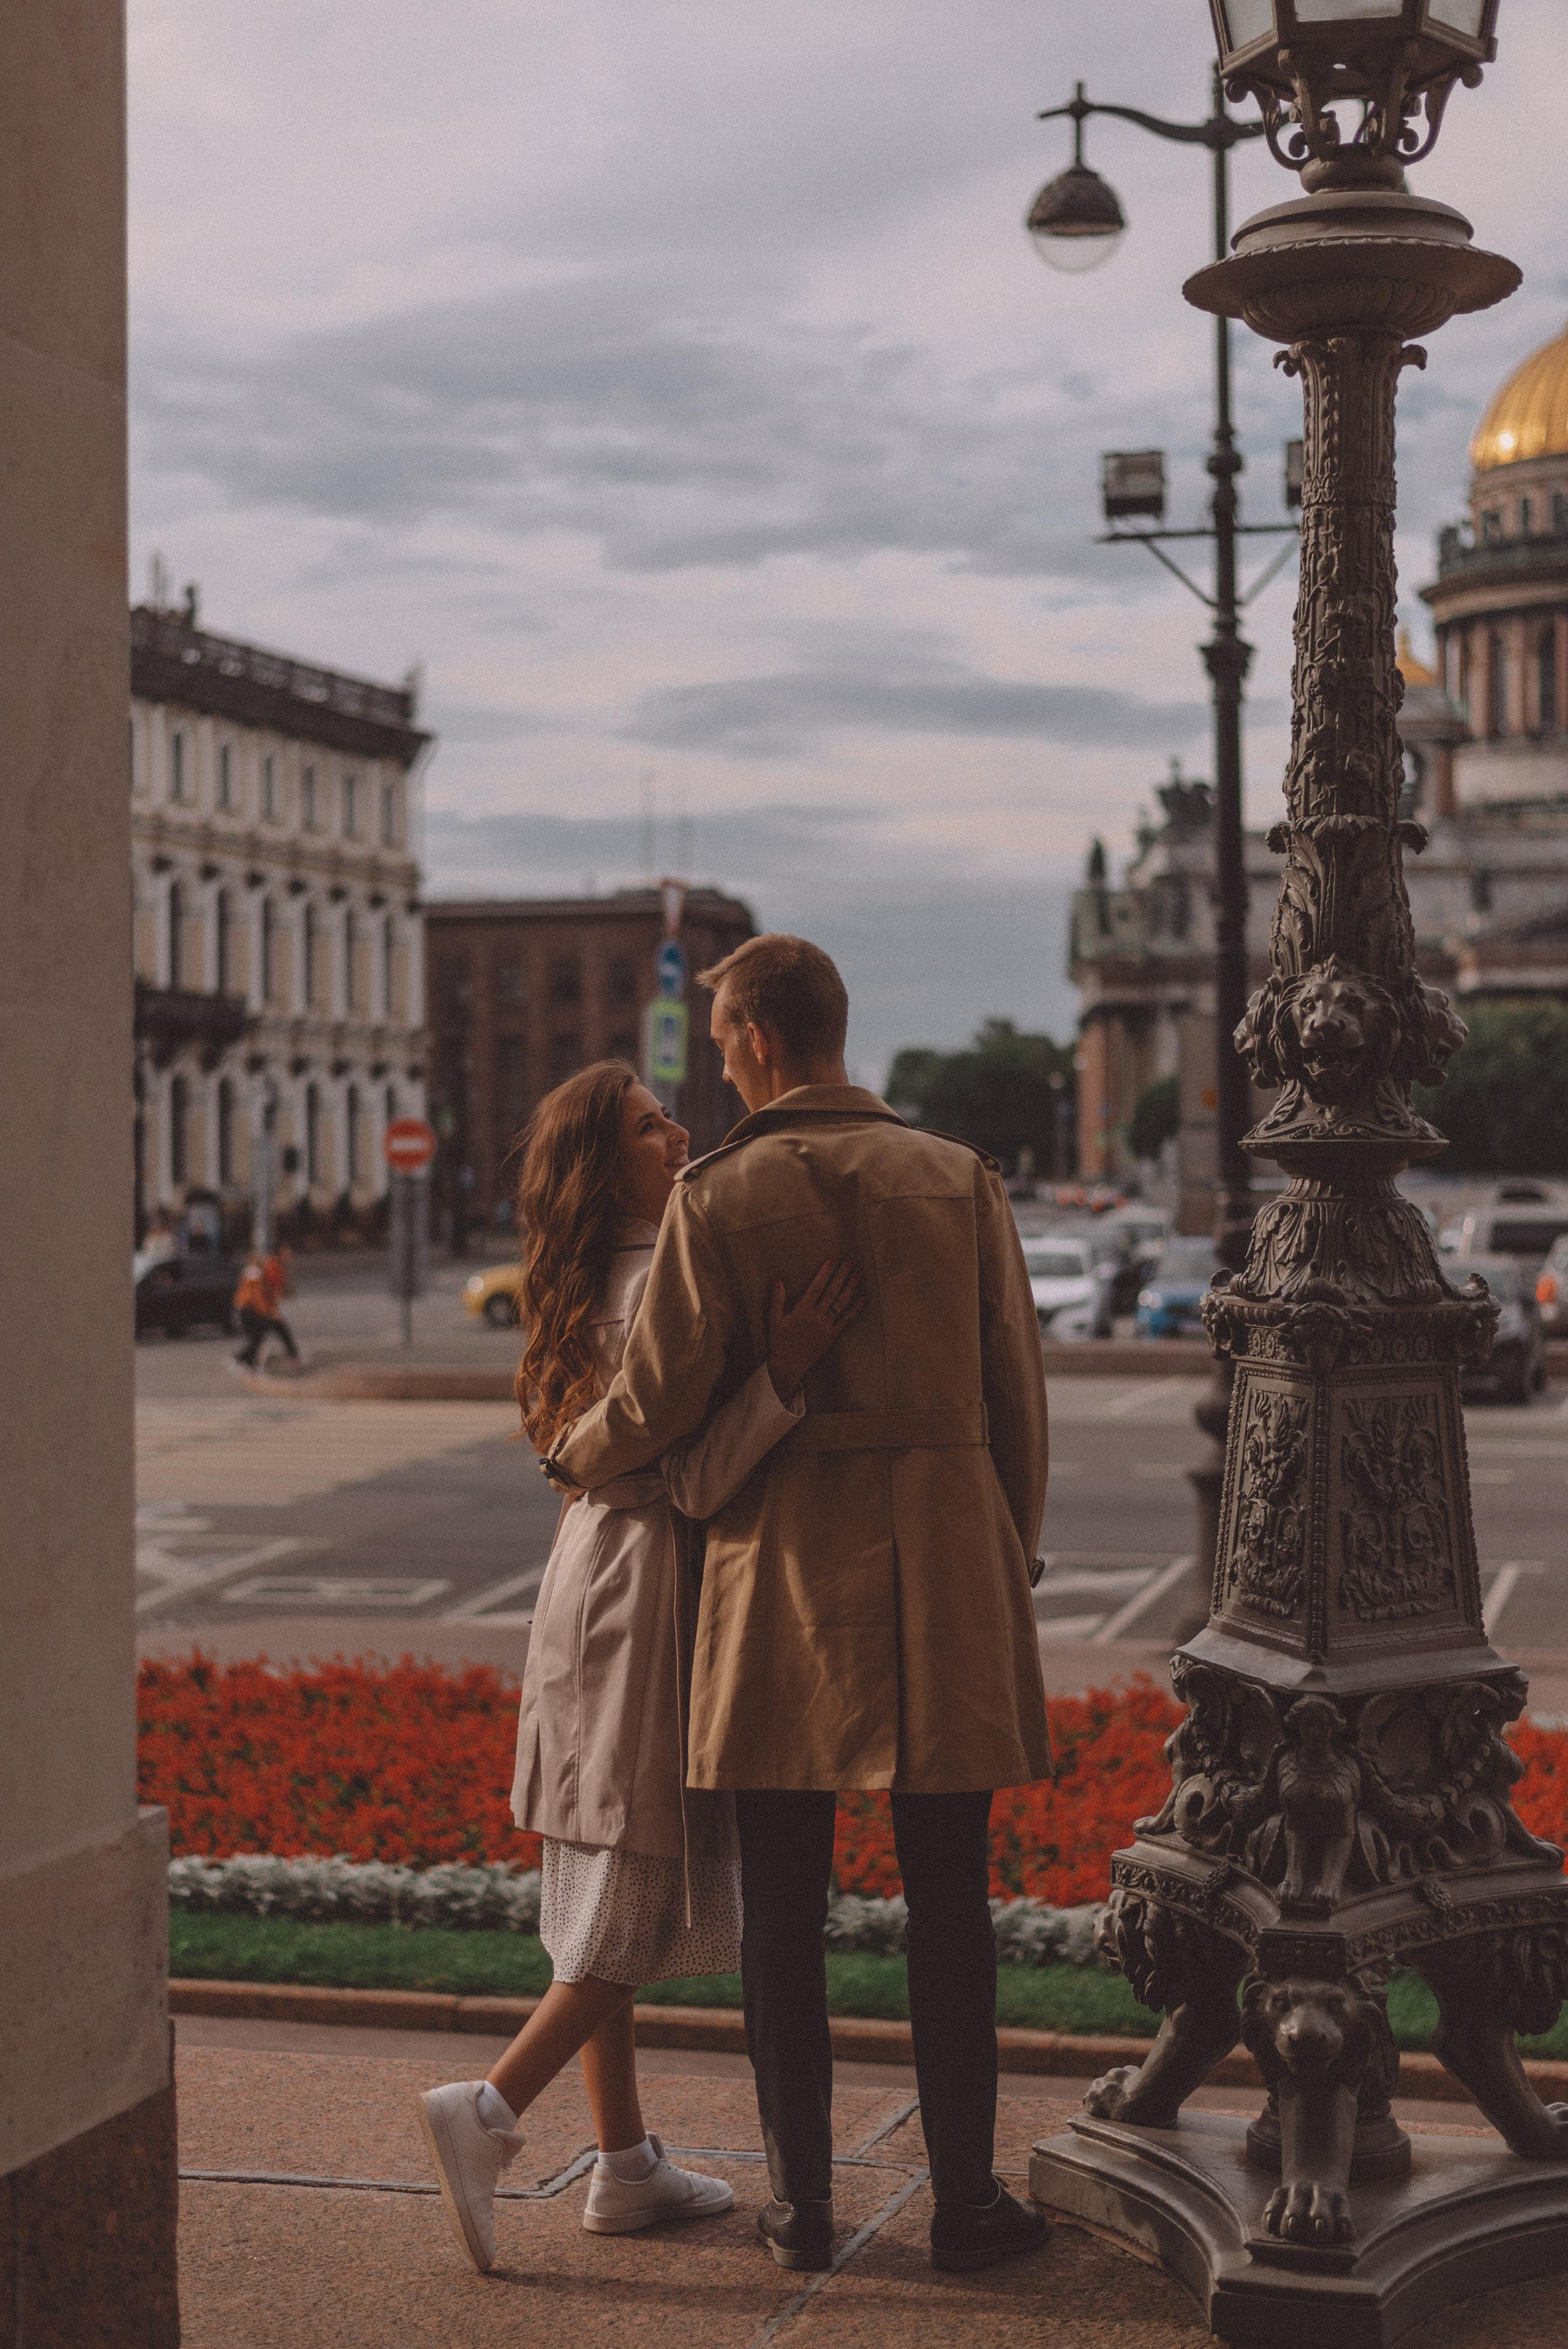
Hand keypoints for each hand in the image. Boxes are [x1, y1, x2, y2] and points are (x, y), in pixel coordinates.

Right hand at [767, 1259, 864, 1405]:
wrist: (788, 1366)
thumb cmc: (780, 1342)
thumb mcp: (774, 1320)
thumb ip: (777, 1300)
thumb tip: (777, 1280)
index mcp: (801, 1311)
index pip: (816, 1287)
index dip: (825, 1273)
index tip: (832, 1260)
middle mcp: (816, 1317)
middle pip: (831, 1292)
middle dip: (841, 1276)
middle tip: (849, 1262)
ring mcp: (825, 1326)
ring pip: (841, 1304)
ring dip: (850, 1288)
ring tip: (857, 1275)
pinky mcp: (831, 1336)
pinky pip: (846, 1321)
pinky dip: (856, 1310)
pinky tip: (864, 1299)